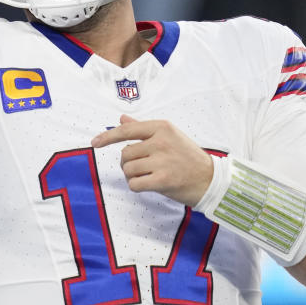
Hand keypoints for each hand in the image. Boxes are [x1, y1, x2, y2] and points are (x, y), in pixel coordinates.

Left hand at [90, 114, 213, 206]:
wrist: (210, 180)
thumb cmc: (187, 157)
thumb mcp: (169, 136)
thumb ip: (143, 128)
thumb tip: (122, 118)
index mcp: (162, 127)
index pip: (127, 131)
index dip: (108, 137)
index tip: (94, 142)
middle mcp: (161, 141)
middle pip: (125, 153)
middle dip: (128, 163)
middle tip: (144, 167)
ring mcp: (162, 160)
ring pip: (128, 169)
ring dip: (132, 176)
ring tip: (147, 176)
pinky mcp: (163, 180)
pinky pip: (134, 184)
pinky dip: (136, 186)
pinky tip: (149, 185)